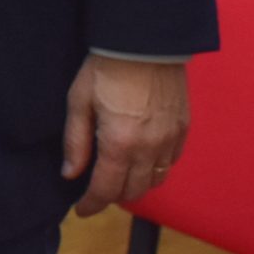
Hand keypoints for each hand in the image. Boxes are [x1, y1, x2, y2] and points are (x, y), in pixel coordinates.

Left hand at [62, 55, 188, 217]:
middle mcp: (149, 149)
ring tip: (118, 177)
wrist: (145, 42)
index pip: (106, 190)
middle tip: (96, 190)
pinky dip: (155, 169)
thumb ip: (75, 142)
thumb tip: (70, 174)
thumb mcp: (79, 102)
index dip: (91, 204)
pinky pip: (170, 163)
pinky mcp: (183, 130)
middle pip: (133, 191)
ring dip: (136, 185)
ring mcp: (170, 140)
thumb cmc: (106, 69)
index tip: (81, 210)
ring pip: (155, 180)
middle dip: (112, 196)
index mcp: (120, 144)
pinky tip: (142, 159)